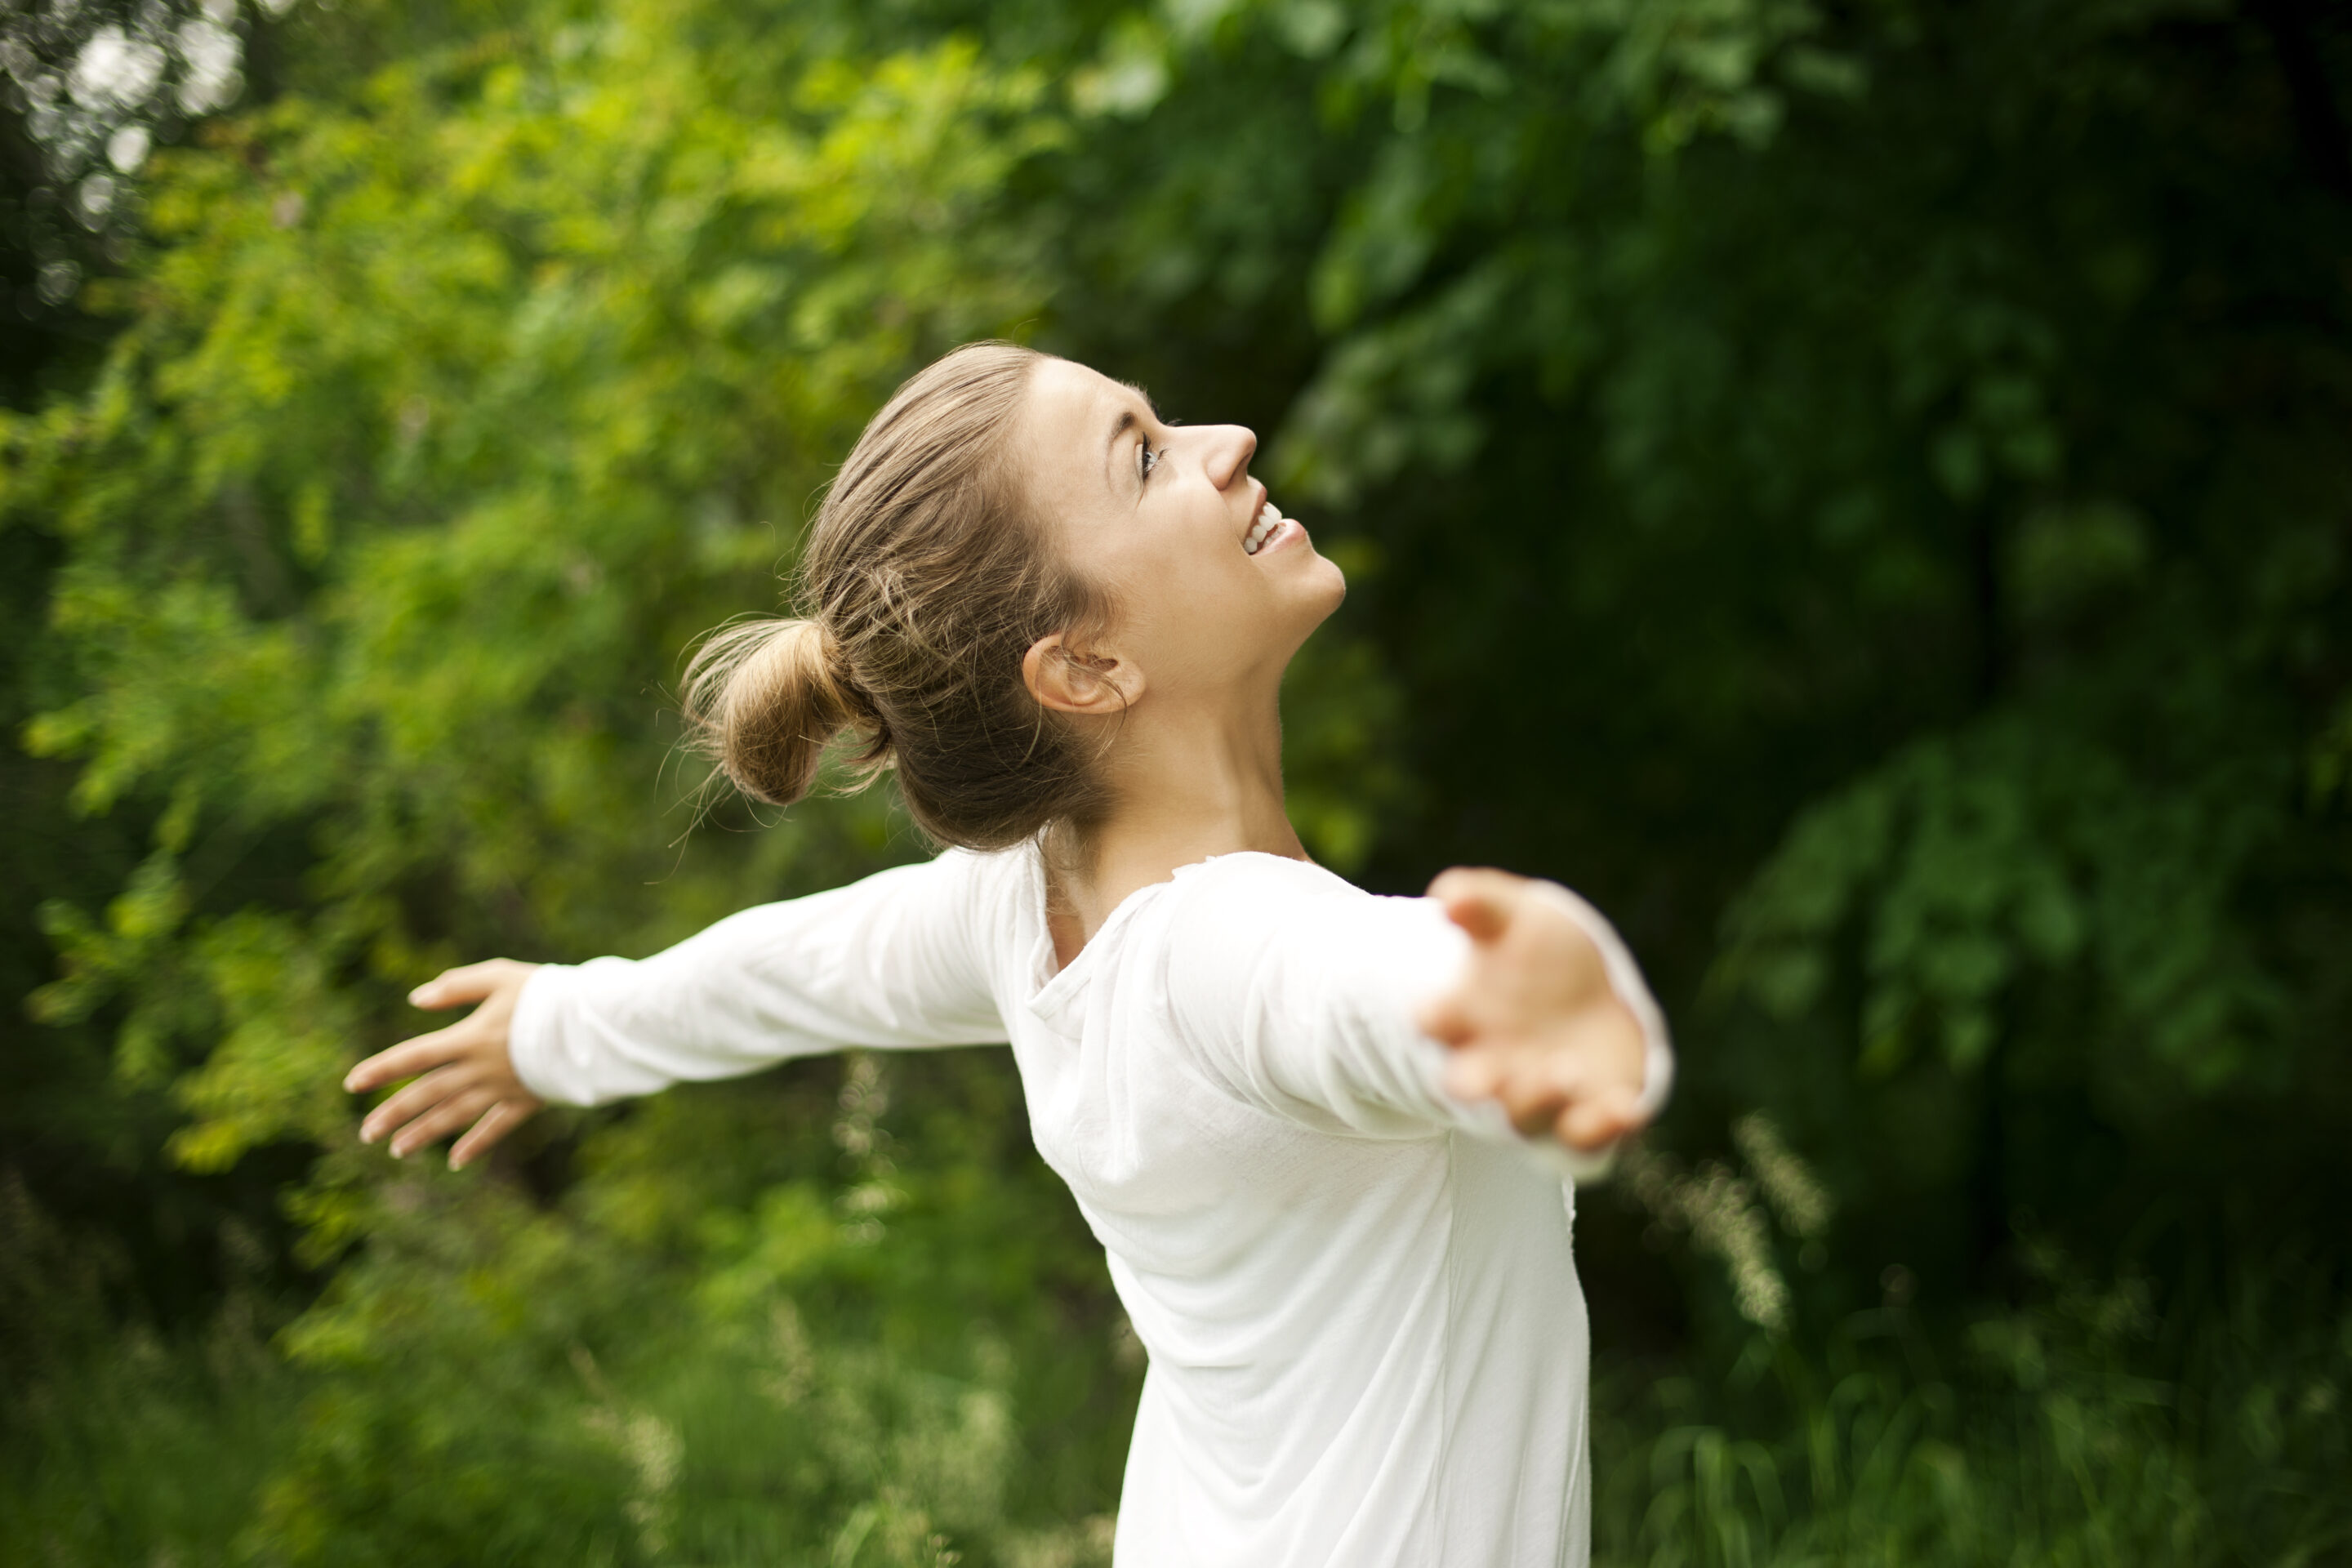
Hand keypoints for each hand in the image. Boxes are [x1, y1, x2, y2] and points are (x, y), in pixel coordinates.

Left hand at [345, 959, 544, 1169]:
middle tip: (366, 1133)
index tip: (352, 1085)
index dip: (381, 1070)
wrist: (595, 1024)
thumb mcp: (500, 976)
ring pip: (454, 1116)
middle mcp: (479, 1069)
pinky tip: (455, 1162)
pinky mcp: (527, 1100)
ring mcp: (502, 1089)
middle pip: (427, 1094)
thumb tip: (417, 999)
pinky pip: (496, 1128)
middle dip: (393, 1114)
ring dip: (423, 1134)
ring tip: (397, 1150)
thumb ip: (457, 986)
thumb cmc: (548, 994)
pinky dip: (475, 1145)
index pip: (413, 1056)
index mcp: (468, 1037)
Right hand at [1415, 868, 1649, 1150]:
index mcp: (1464, 1018)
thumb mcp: (1512, 917)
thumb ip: (1481, 904)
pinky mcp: (1585, 1117)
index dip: (1434, 1019)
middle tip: (1481, 1080)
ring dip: (1537, 1100)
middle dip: (1474, 1086)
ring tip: (1563, 1071)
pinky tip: (1626, 1106)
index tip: (1433, 1013)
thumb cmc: (1538, 953)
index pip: (1437, 1022)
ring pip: (1527, 1114)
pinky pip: (1587, 1136)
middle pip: (1470, 1085)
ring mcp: (1538, 1096)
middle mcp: (1492, 1065)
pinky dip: (1603, 1128)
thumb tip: (1448, 894)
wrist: (1589, 993)